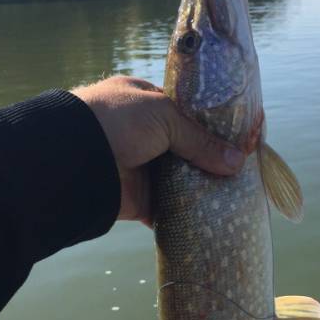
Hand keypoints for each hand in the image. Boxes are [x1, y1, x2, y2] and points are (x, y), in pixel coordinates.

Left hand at [71, 75, 244, 224]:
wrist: (74, 160)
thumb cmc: (116, 121)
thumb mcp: (164, 116)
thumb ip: (201, 139)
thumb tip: (237, 162)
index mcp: (146, 103)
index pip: (189, 114)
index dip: (216, 126)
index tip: (242, 137)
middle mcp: (145, 135)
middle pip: (190, 148)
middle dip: (214, 159)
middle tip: (246, 168)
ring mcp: (144, 168)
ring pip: (184, 180)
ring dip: (206, 187)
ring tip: (240, 193)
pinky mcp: (141, 200)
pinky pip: (171, 209)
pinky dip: (190, 214)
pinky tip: (216, 216)